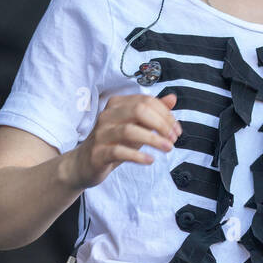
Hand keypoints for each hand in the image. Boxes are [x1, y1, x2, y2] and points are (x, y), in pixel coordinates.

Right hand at [62, 93, 182, 189]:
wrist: (85, 164)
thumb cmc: (115, 142)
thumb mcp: (136, 125)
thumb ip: (153, 112)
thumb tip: (172, 98)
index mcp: (117, 104)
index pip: (146, 101)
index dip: (166, 115)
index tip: (176, 131)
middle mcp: (107, 115)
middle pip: (139, 110)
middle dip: (161, 124)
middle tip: (173, 138)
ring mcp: (101, 134)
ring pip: (129, 130)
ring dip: (153, 140)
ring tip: (168, 148)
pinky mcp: (98, 153)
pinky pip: (119, 151)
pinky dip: (137, 155)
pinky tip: (150, 160)